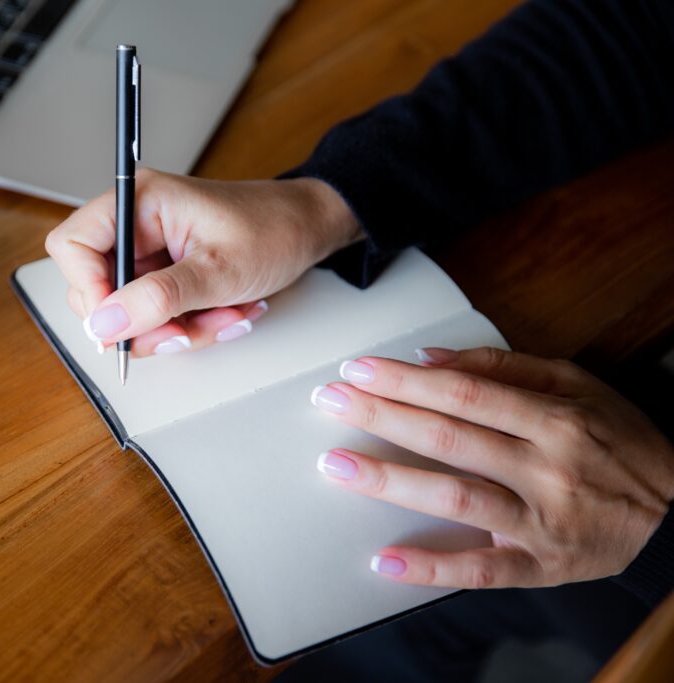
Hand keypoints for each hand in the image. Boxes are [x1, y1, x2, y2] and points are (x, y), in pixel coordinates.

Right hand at [44, 169, 360, 356]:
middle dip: (142, 321)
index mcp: (140, 201)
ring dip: (173, 328)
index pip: (72, 245)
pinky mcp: (164, 274)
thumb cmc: (274, 230)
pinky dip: (186, 326)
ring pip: (127, 312)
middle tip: (183, 330)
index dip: (88, 289)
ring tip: (221, 316)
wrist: (310, 230)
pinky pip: (154, 316)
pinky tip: (222, 314)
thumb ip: (158, 298)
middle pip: (96, 287)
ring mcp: (149, 252)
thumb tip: (104, 322)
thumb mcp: (218, 271)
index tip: (119, 324)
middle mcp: (136, 224)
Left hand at [311, 347, 673, 588]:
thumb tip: (430, 358)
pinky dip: (432, 568)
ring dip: (391, 482)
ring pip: (457, 498)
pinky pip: (481, 570)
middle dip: (383, 417)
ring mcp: (543, 521)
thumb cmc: (619, 441)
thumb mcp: (577, 384)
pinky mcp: (541, 565)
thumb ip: (503, 367)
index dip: (406, 381)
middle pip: (450, 438)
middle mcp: (548, 468)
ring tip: (338, 466)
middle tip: (331, 402)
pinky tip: (385, 562)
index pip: (465, 393)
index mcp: (556, 419)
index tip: (357, 369)